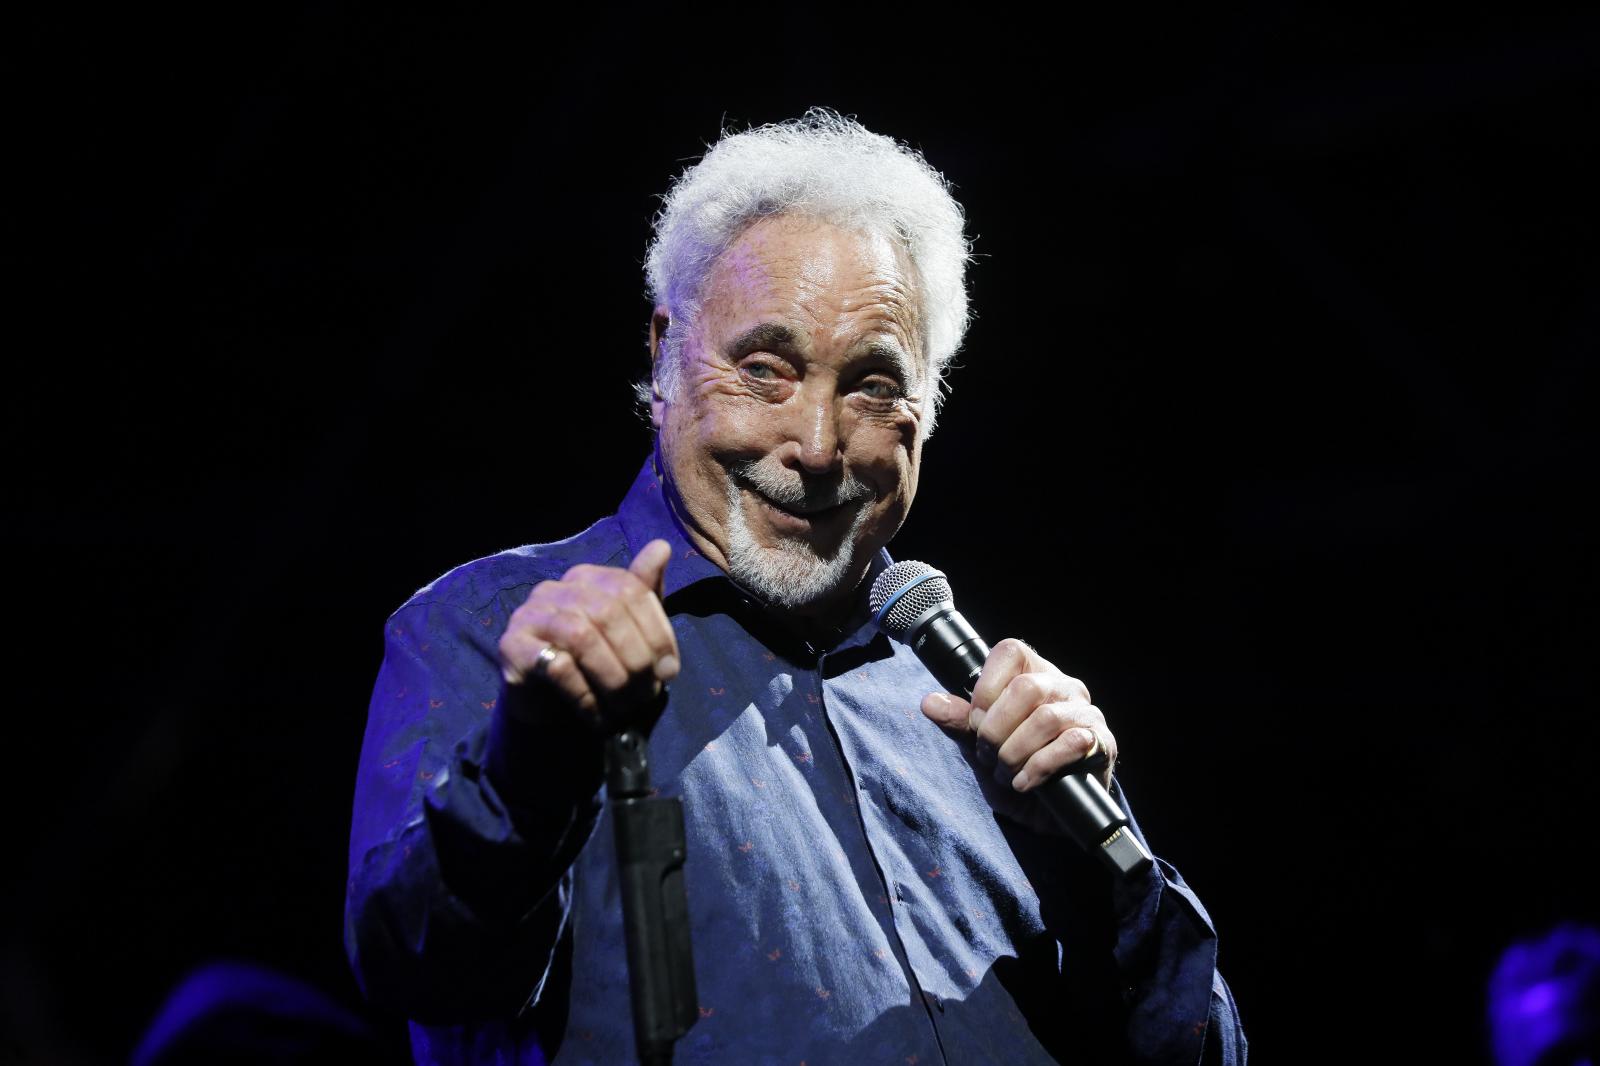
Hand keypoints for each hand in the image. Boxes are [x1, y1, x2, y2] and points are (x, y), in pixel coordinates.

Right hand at [498, 539, 679, 731]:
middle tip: (647, 694)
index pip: (630, 589)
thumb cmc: (591, 665)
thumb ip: (643, 591)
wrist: (545, 707)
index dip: (657, 631)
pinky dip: (585, 695)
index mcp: (584, 577)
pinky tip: (598, 716)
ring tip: (625, 707)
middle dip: (636, 658)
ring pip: (582, 636)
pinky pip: (556, 666)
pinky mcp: (511, 648)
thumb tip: (662, 546)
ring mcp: (528, 615)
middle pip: (608, 612)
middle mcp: (553, 588)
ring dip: (612, 678)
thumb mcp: (627, 629)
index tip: (670, 670)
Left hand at [922, 638, 1115, 795]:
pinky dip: (1038, 768)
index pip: (1010, 651)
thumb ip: (959, 723)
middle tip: (988, 755)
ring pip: (1045, 718)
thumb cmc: (1015, 771)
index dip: (985, 687)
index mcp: (1033, 674)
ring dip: (1015, 753)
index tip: (976, 723)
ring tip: (1006, 774)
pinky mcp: (1101, 743)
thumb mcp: (979, 748)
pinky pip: (1070, 744)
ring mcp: (1086, 713)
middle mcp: (1063, 687)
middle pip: (1026, 688)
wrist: (1046, 817)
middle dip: (996, 730)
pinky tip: (1025, 783)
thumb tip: (929, 703)